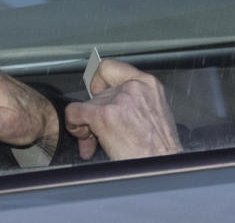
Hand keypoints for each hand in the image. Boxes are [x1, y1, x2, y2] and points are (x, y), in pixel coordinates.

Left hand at [64, 59, 180, 159]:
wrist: (161, 166)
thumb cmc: (160, 149)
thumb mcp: (155, 113)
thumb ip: (135, 101)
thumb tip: (111, 103)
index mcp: (148, 84)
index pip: (110, 67)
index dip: (99, 83)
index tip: (100, 96)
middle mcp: (134, 86)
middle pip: (97, 92)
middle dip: (94, 112)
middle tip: (97, 131)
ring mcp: (119, 99)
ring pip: (86, 104)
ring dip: (86, 124)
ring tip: (95, 141)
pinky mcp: (105, 115)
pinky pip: (74, 113)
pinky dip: (73, 125)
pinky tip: (84, 138)